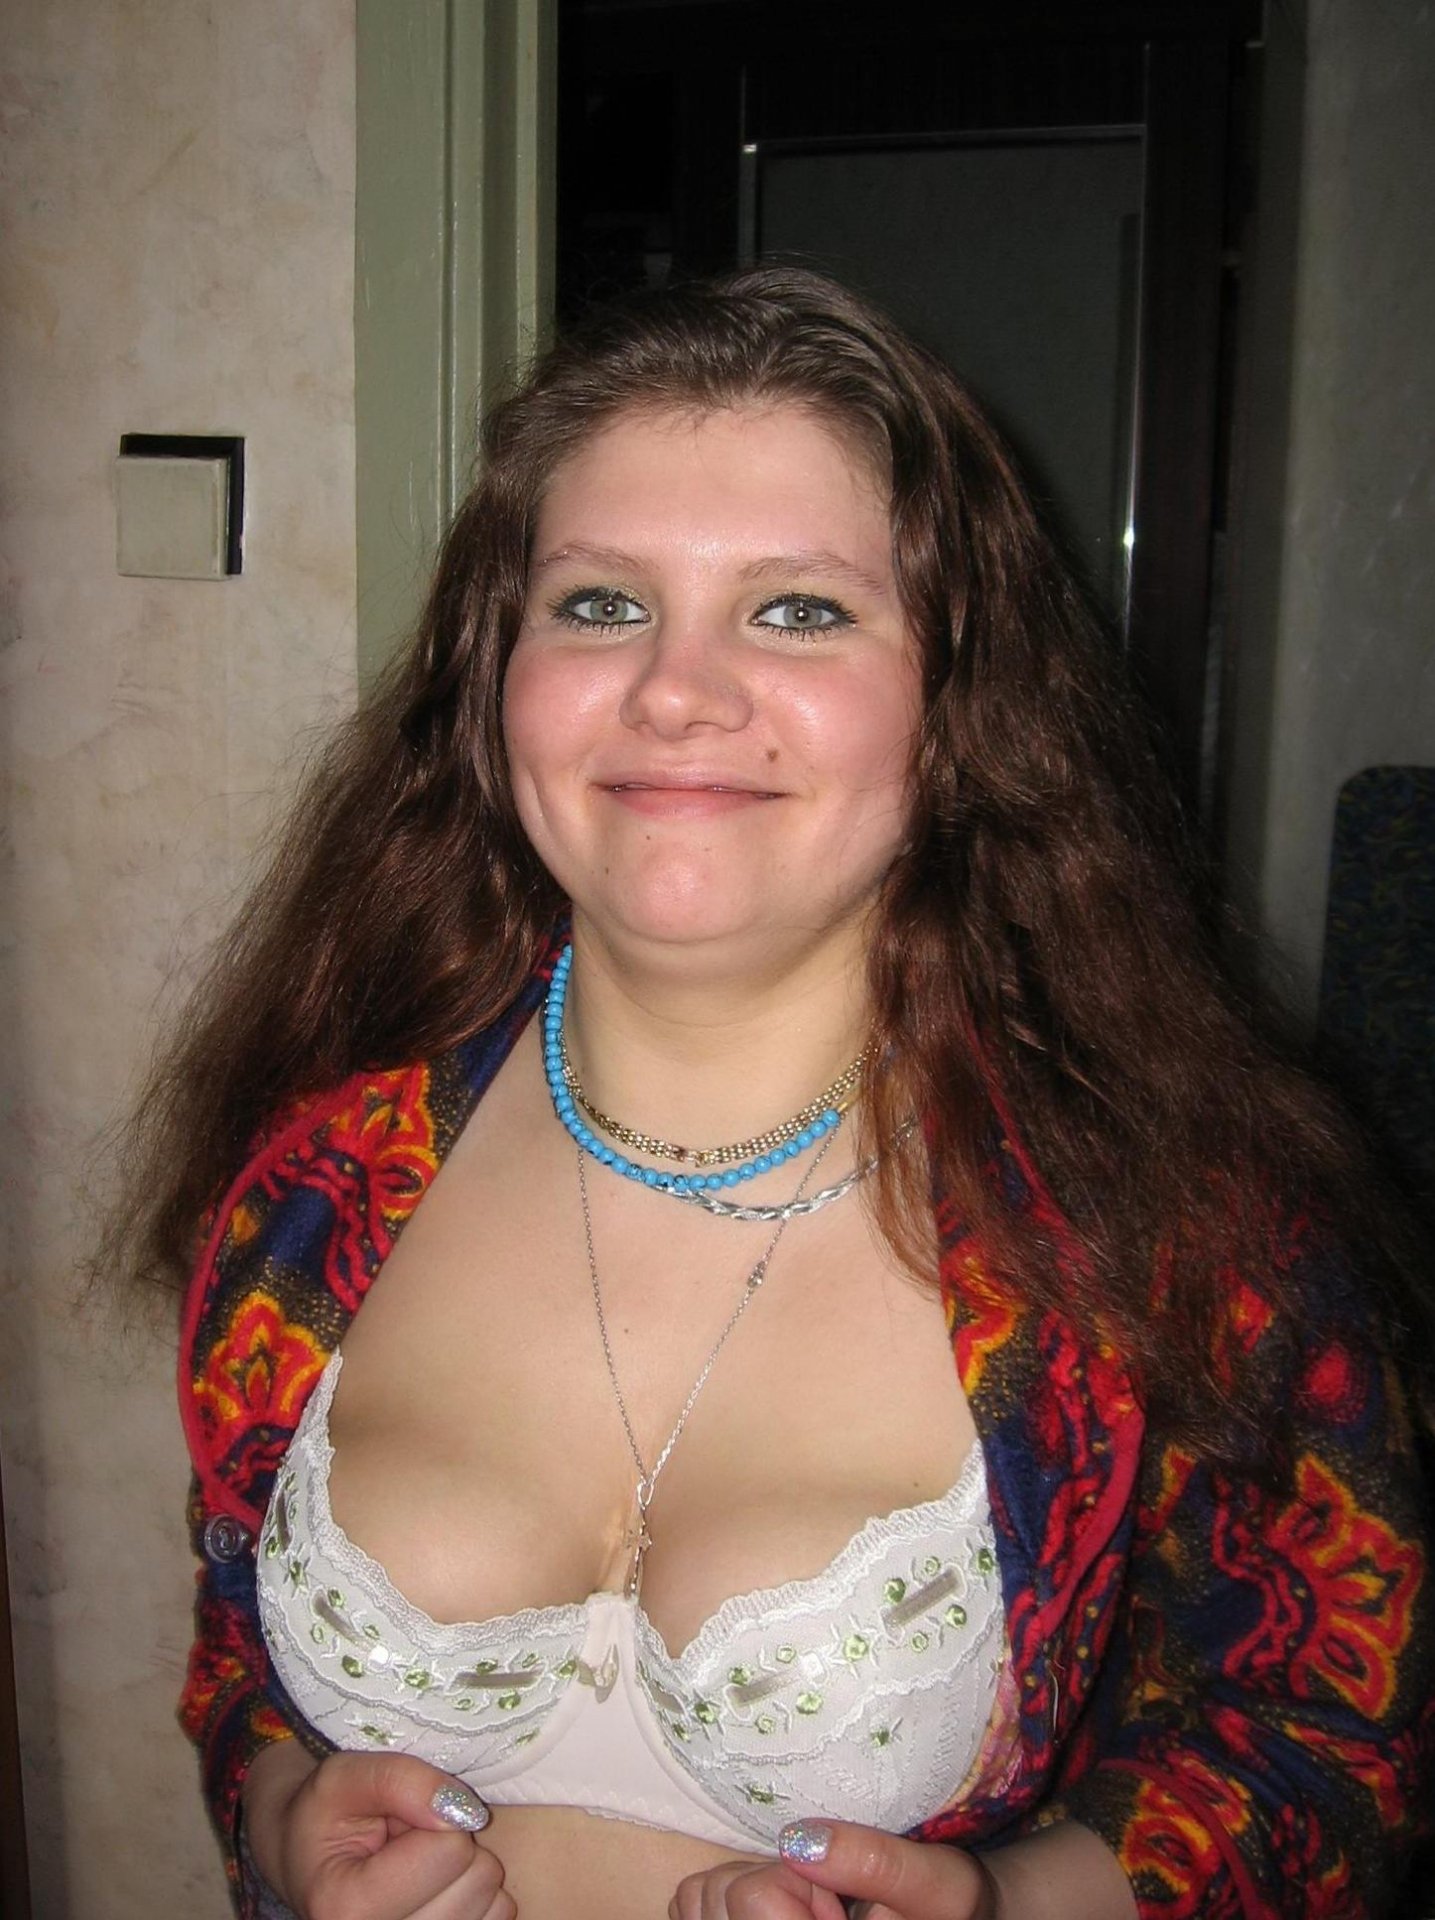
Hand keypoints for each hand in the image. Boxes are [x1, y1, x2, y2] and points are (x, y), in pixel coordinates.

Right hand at [243, 1743, 513, 1919]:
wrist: (311, 1863)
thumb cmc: (326, 1816)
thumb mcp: (345, 1776)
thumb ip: (401, 1781)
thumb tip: (464, 1812)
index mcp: (346, 1909)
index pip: (448, 1850)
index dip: (434, 1815)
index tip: (396, 1822)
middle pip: (478, 1878)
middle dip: (452, 1845)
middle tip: (406, 1844)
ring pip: (495, 1901)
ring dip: (464, 1871)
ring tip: (417, 1866)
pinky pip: (500, 1916)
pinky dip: (478, 1895)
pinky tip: (436, 1888)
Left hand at [670, 1819, 996, 1919]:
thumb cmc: (949, 1911)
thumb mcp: (939, 1884)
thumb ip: (878, 1862)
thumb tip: (796, 1839)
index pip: (755, 1899)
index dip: (798, 1884)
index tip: (837, 1902)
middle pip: (719, 1898)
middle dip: (771, 1885)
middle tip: (826, 1907)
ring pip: (700, 1899)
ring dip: (747, 1891)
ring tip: (808, 1910)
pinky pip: (689, 1904)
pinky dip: (723, 1896)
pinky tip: (773, 1911)